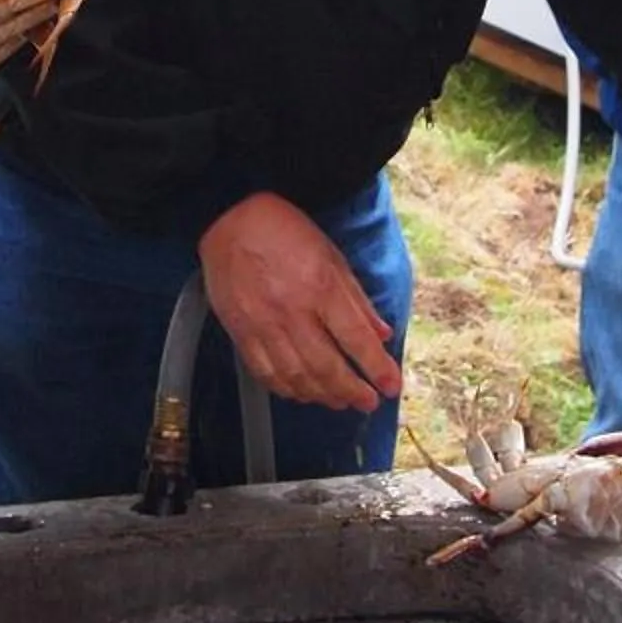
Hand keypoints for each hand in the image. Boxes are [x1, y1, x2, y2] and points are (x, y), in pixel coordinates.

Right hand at [196, 191, 403, 414]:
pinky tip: (301, 393)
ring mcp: (262, 324)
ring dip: (321, 395)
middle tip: (368, 403)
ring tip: (339, 401)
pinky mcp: (240, 332)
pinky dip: (285, 389)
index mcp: (320, 286)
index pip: (356, 339)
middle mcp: (291, 311)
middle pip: (327, 366)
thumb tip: (381, 334)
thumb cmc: (283, 231)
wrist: (229, 219)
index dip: (377, 368)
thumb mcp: (331, 255)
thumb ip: (357, 299)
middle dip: (352, 391)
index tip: (392, 386)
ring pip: (296, 376)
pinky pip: (264, 372)